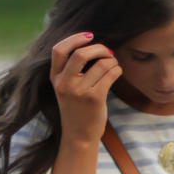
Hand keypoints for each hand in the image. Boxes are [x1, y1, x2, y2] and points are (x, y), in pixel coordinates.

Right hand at [50, 32, 121, 147]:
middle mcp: (65, 84)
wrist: (78, 137)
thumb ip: (71, 69)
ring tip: (114, 65)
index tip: (89, 36)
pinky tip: (117, 72)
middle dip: (99, 48)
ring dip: (112, 60)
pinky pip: (110, 74)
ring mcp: (79, 92)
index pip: (59, 50)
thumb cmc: (76, 110)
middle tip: (107, 52)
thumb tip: (93, 45)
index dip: (75, 38)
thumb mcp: (65, 89)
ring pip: (101, 63)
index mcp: (55, 78)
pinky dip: (117, 69)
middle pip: (81, 53)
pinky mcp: (94, 99)